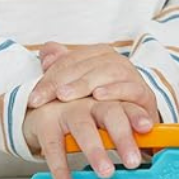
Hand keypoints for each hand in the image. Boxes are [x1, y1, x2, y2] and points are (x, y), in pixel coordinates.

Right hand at [23, 97, 152, 178]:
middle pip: (110, 114)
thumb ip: (125, 131)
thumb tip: (153, 154)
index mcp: (109, 101)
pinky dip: (60, 170)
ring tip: (106, 173)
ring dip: (96, 152)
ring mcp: (68, 110)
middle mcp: (91, 102)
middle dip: (122, 137)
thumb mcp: (103, 118)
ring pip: (84, 129)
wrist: (40, 103)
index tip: (148, 128)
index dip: (138, 115)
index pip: (128, 105)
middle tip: (133, 161)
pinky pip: (54, 147)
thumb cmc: (81, 114)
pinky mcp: (46, 123)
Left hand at [28, 42, 158, 122]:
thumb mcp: (79, 90)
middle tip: (44, 98)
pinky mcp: (145, 95)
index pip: (70, 60)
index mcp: (99, 56)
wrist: (134, 124)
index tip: (33, 98)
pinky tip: (98, 96)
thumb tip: (46, 54)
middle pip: (88, 64)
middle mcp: (117, 63)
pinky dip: (115, 91)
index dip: (49, 77)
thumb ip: (62, 69)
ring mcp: (133, 77)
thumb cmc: (104, 106)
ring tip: (65, 96)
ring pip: (109, 72)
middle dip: (63, 81)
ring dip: (85, 83)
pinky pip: (132, 88)